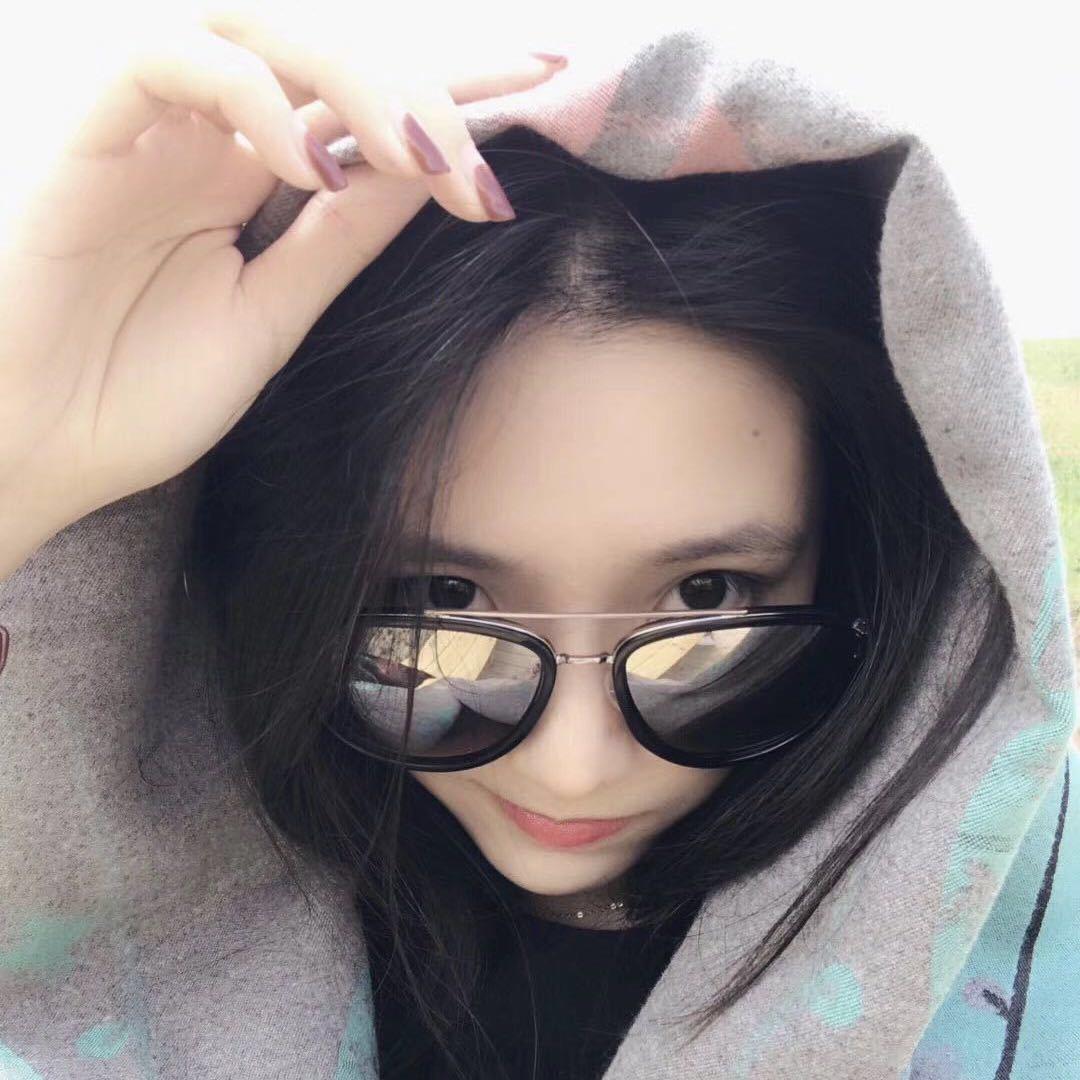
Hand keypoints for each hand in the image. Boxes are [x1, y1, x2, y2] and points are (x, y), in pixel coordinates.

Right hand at [0, 3, 559, 541]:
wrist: (33, 447)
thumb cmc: (139, 393)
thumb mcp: (274, 314)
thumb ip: (341, 238)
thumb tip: (429, 174)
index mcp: (250, 177)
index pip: (364, 109)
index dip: (452, 89)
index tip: (545, 93)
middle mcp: (206, 135)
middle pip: (327, 55)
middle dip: (424, 92)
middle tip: (485, 166)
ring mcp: (147, 125)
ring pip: (257, 31)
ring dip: (354, 82)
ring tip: (418, 158)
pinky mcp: (83, 129)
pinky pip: (167, 61)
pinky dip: (250, 103)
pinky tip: (307, 167)